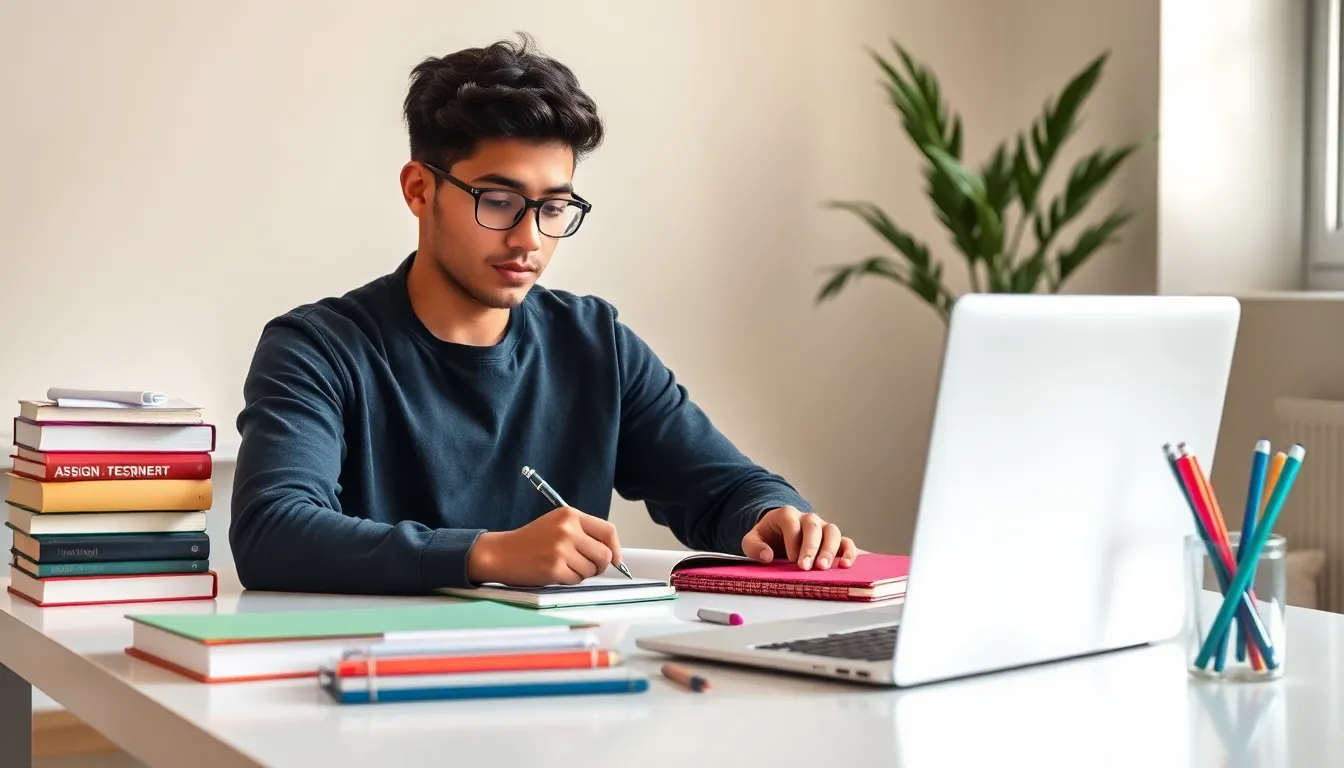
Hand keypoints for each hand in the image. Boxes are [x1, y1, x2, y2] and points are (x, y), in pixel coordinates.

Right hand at [466, 506, 622, 585]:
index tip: (615, 558)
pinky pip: (576, 580)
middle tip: (588, 568)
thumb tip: (611, 553)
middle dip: (600, 566)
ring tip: (563, 567)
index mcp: (570, 515)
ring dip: (581, 574)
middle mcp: (568, 529)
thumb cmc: (530, 541)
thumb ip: (582, 533)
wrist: (501, 553)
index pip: (608, 531)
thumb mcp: (557, 525)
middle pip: (604, 554)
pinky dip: (569, 580)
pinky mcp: (555, 568)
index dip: (615, 548)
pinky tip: (555, 573)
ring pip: (591, 570)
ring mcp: (561, 549)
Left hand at [742, 506, 856, 569]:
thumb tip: (767, 556)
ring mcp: (823, 528)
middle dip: (811, 547)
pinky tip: (845, 565)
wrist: (779, 535)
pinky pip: (846, 542)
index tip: (790, 559)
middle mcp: (807, 519)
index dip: (792, 539)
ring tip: (823, 568)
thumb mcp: (752, 540)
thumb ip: (754, 547)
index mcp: (786, 515)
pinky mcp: (834, 540)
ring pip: (832, 532)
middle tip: (805, 567)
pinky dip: (848, 552)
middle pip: (813, 527)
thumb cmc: (767, 538)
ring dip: (829, 550)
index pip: (791, 522)